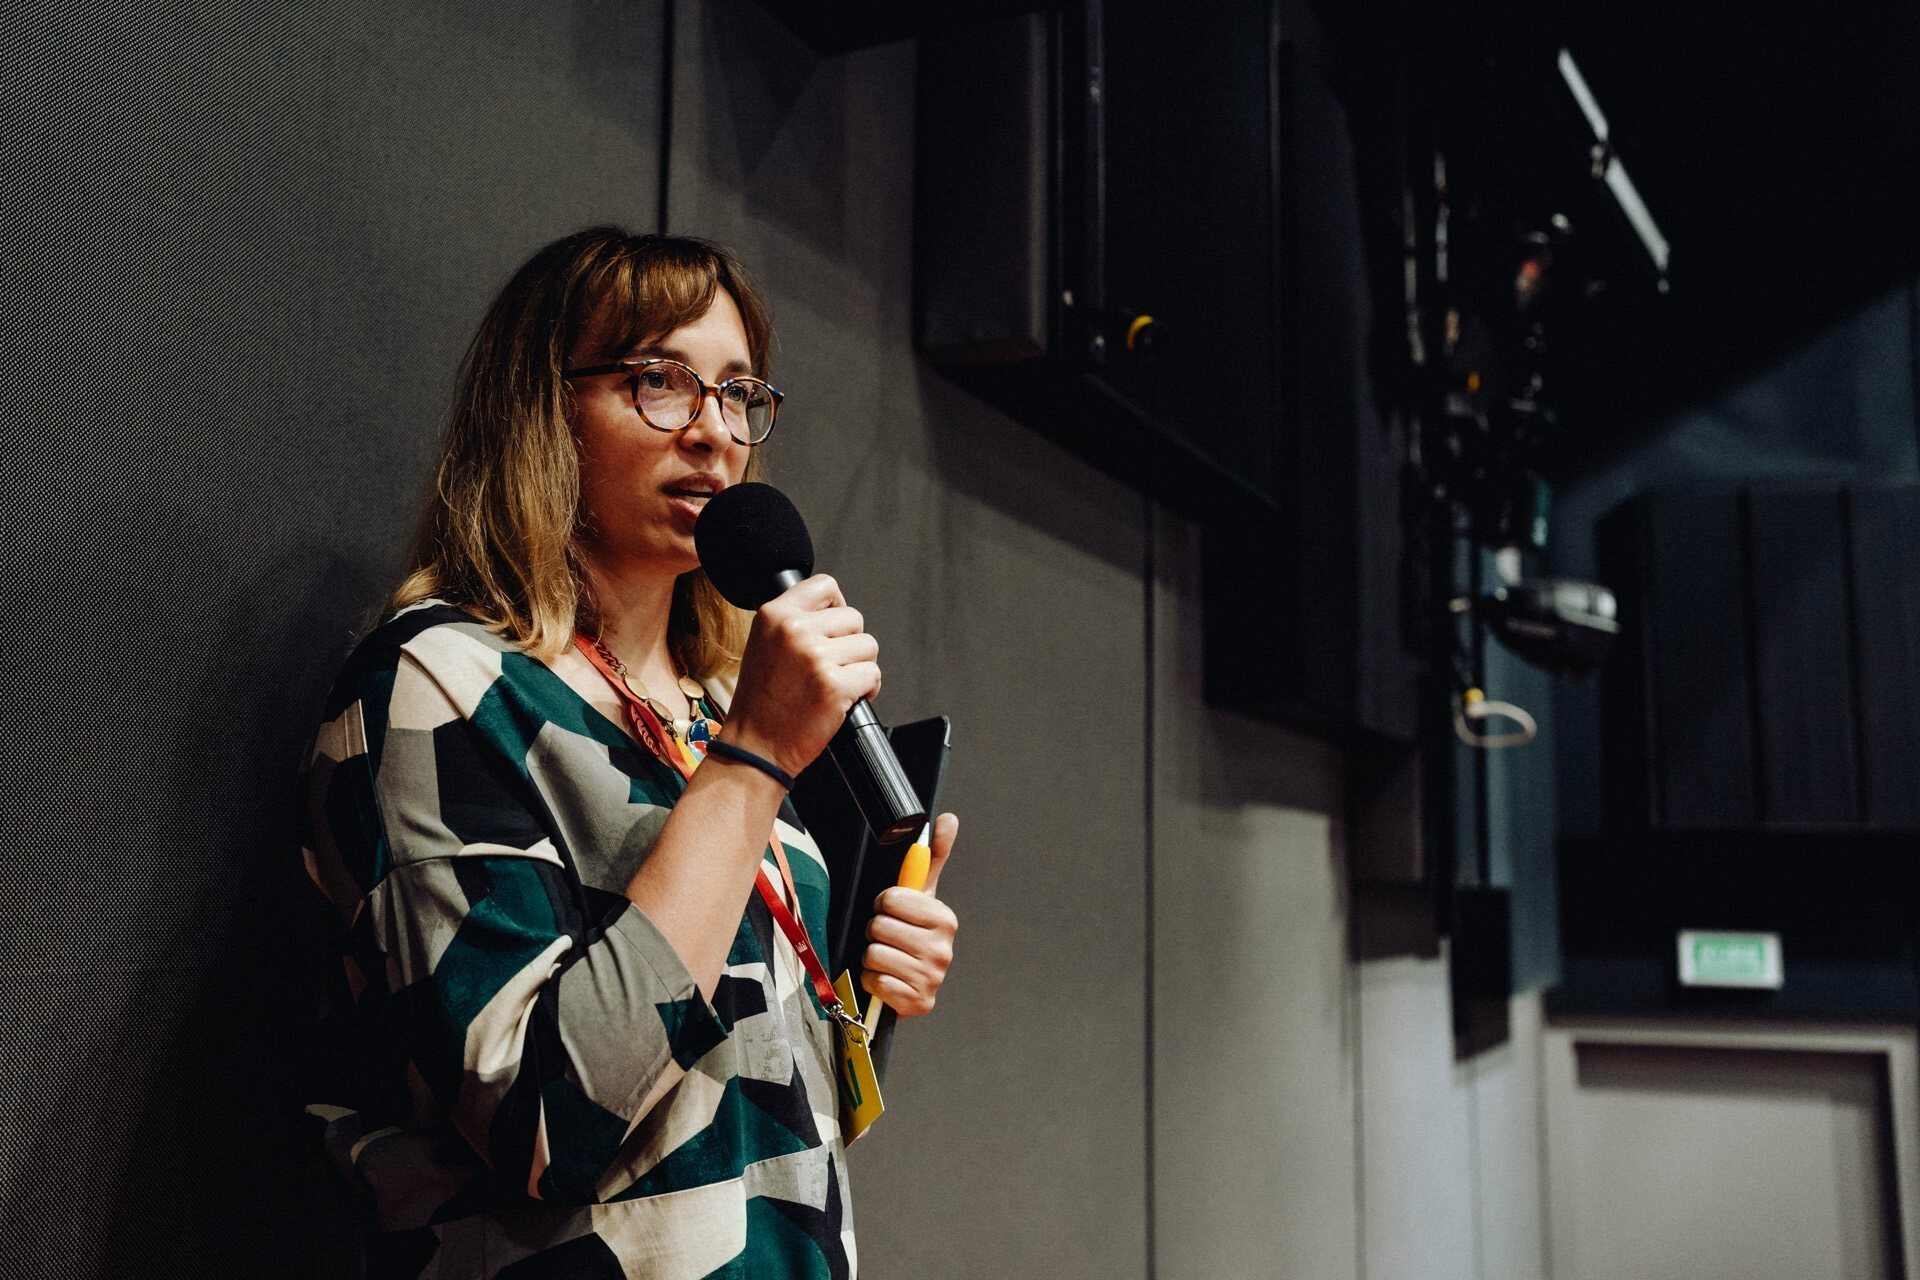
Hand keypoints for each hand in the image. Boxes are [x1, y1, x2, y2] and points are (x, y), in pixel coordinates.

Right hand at [723, 574, 881, 777]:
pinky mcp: (835, 685)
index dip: (837, 607)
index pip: (825, 585)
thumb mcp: (764, 643)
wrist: (755, 746)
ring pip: (868, 646)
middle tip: (829, 667)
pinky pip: (873, 674)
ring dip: (859, 667)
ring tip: (835, 683)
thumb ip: (795, 621)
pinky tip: (844, 700)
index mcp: (774, 614)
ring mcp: (815, 657)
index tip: (834, 627)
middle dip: (849, 644)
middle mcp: (794, 630)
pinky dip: (867, 690)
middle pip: (854, 618)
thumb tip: (836, 611)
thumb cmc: (761, 701)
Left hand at [862, 813, 958, 1017]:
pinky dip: (873, 982)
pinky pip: (876, 983)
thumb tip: (948, 819)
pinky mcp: (918, 1004)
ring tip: (886, 958)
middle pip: (880, 927)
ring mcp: (932, 979)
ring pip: (875, 955)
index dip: (884, 904)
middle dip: (876, 932)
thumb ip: (931, 856)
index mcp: (944, 920)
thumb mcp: (920, 896)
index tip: (892, 911)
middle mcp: (943, 950)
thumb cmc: (909, 935)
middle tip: (888, 938)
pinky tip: (886, 981)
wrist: (908, 983)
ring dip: (872, 958)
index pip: (892, 899)